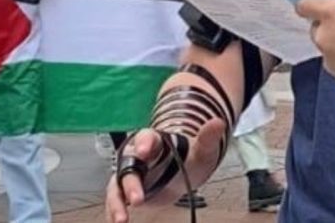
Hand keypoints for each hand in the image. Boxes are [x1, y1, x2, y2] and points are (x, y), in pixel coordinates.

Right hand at [104, 119, 226, 222]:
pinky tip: (117, 221)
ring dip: (117, 202)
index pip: (146, 137)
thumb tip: (219, 122)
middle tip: (138, 197)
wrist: (184, 170)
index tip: (144, 151)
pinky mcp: (128, 190)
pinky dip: (115, 210)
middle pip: (129, 165)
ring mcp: (131, 174)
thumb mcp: (202, 148)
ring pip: (118, 185)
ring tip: (122, 219)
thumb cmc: (190, 156)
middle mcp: (137, 156)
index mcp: (154, 141)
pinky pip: (117, 199)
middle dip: (131, 182)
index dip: (144, 143)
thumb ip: (207, 137)